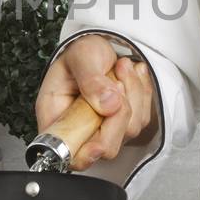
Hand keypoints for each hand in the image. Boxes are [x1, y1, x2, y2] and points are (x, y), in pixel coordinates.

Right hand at [34, 33, 156, 171]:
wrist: (100, 44)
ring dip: (133, 95)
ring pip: (129, 130)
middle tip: (115, 83)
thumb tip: (108, 104)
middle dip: (118, 115)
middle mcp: (80, 128)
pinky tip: (130, 75)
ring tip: (121, 68)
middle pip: (106, 146)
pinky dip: (142, 93)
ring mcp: (104, 128)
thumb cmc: (82, 51)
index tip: (98, 144)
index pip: (67, 153)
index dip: (84, 156)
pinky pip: (142, 117)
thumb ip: (91, 80)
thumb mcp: (81, 56)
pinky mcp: (124, 122)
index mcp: (57, 117)